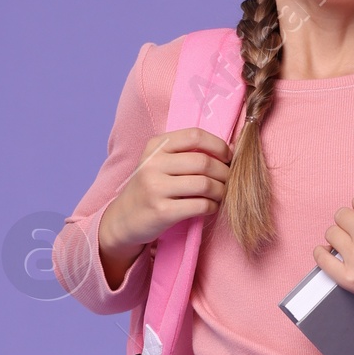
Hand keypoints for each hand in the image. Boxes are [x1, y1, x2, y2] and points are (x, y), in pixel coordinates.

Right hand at [100, 129, 232, 284]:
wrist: (123, 218)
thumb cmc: (150, 188)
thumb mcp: (159, 162)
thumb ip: (186, 153)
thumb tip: (230, 149)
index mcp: (155, 146)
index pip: (195, 135)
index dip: (218, 145)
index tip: (227, 157)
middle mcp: (153, 164)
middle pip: (203, 161)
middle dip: (224, 172)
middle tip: (228, 180)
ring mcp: (156, 188)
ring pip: (204, 184)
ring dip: (221, 191)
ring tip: (221, 194)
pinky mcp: (162, 211)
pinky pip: (200, 205)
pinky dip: (212, 206)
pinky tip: (211, 207)